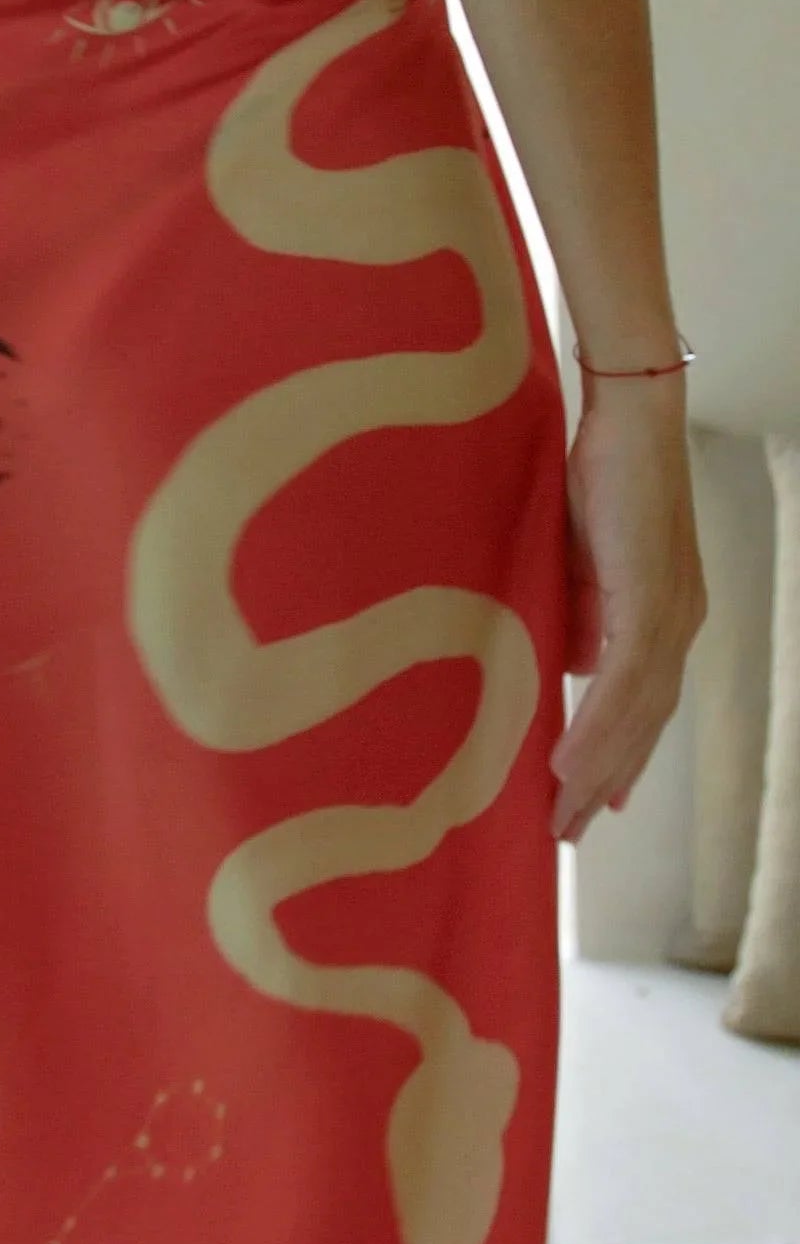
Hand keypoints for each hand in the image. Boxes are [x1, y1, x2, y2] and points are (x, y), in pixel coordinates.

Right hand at [550, 388, 706, 843]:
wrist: (627, 415)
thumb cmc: (600, 472)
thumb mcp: (584, 555)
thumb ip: (582, 608)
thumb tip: (568, 662)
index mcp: (668, 612)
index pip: (646, 702)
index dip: (621, 755)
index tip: (594, 800)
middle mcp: (681, 621)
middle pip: (646, 722)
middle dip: (606, 780)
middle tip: (568, 828)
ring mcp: (670, 612)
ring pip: (636, 714)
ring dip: (596, 769)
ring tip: (561, 811)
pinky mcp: (650, 597)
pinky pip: (622, 681)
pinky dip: (596, 727)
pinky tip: (569, 761)